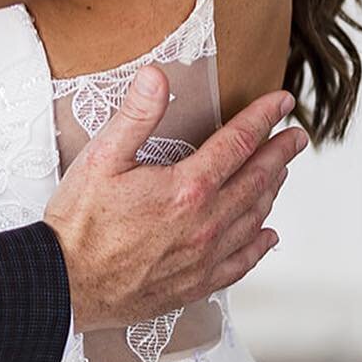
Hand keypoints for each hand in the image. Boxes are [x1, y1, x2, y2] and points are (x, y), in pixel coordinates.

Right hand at [44, 66, 304, 329]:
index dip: (263, 119)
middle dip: (280, 154)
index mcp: (186, 188)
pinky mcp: (195, 284)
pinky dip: (259, 245)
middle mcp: (205, 224)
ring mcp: (204, 257)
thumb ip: (135, 115)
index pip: (238, 143)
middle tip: (296, 136)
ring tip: (281, 172)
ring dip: (271, 191)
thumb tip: (156, 76)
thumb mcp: (101, 158)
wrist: (65, 285)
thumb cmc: (78, 223)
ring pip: (253, 218)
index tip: (281, 103)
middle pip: (256, 180)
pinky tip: (267, 235)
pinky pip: (241, 262)